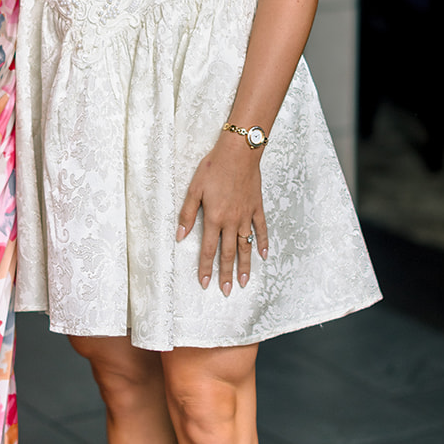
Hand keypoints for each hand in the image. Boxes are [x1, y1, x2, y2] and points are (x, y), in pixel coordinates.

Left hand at [176, 131, 268, 292]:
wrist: (239, 153)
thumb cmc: (214, 167)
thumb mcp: (194, 189)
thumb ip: (187, 214)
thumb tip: (180, 235)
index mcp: (213, 217)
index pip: (207, 249)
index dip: (205, 268)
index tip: (205, 283)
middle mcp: (231, 221)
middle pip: (228, 253)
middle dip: (226, 274)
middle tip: (226, 291)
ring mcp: (246, 216)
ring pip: (245, 246)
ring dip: (244, 266)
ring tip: (243, 282)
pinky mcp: (257, 208)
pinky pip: (261, 230)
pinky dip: (263, 243)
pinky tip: (263, 256)